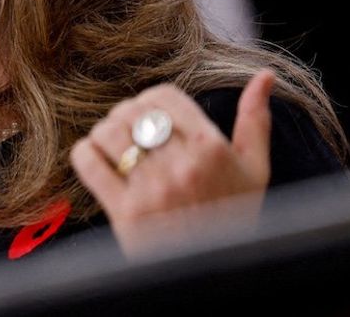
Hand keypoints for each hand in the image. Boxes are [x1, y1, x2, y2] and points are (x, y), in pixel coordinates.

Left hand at [70, 68, 274, 257]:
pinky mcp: (124, 212)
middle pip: (132, 112)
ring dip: (105, 133)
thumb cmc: (233, 218)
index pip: (163, 97)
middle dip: (126, 116)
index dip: (151, 101)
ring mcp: (151, 190)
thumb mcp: (255, 170)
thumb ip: (255, 121)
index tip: (150, 115)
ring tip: (115, 146)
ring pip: (108, 132)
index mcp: (213, 150)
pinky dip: (86, 153)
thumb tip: (264, 76)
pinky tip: (97, 159)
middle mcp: (182, 167)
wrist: (211, 273)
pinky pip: (88, 162)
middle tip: (130, 132)